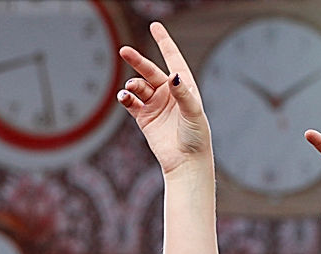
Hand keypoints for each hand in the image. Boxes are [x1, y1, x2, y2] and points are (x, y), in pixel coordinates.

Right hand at [117, 22, 210, 173]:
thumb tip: (174, 75)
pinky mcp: (144, 117)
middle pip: (150, 71)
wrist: (186, 161)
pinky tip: (124, 97)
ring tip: (131, 90)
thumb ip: (183, 93)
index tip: (155, 26)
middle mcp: (168, 93)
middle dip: (137, 61)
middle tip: (124, 51)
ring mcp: (155, 104)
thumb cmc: (196, 137)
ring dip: (133, 85)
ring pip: (138, 86)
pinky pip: (131, 102)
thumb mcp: (193, 112)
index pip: (173, 59)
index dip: (164, 42)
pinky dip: (125, 98)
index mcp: (184, 87)